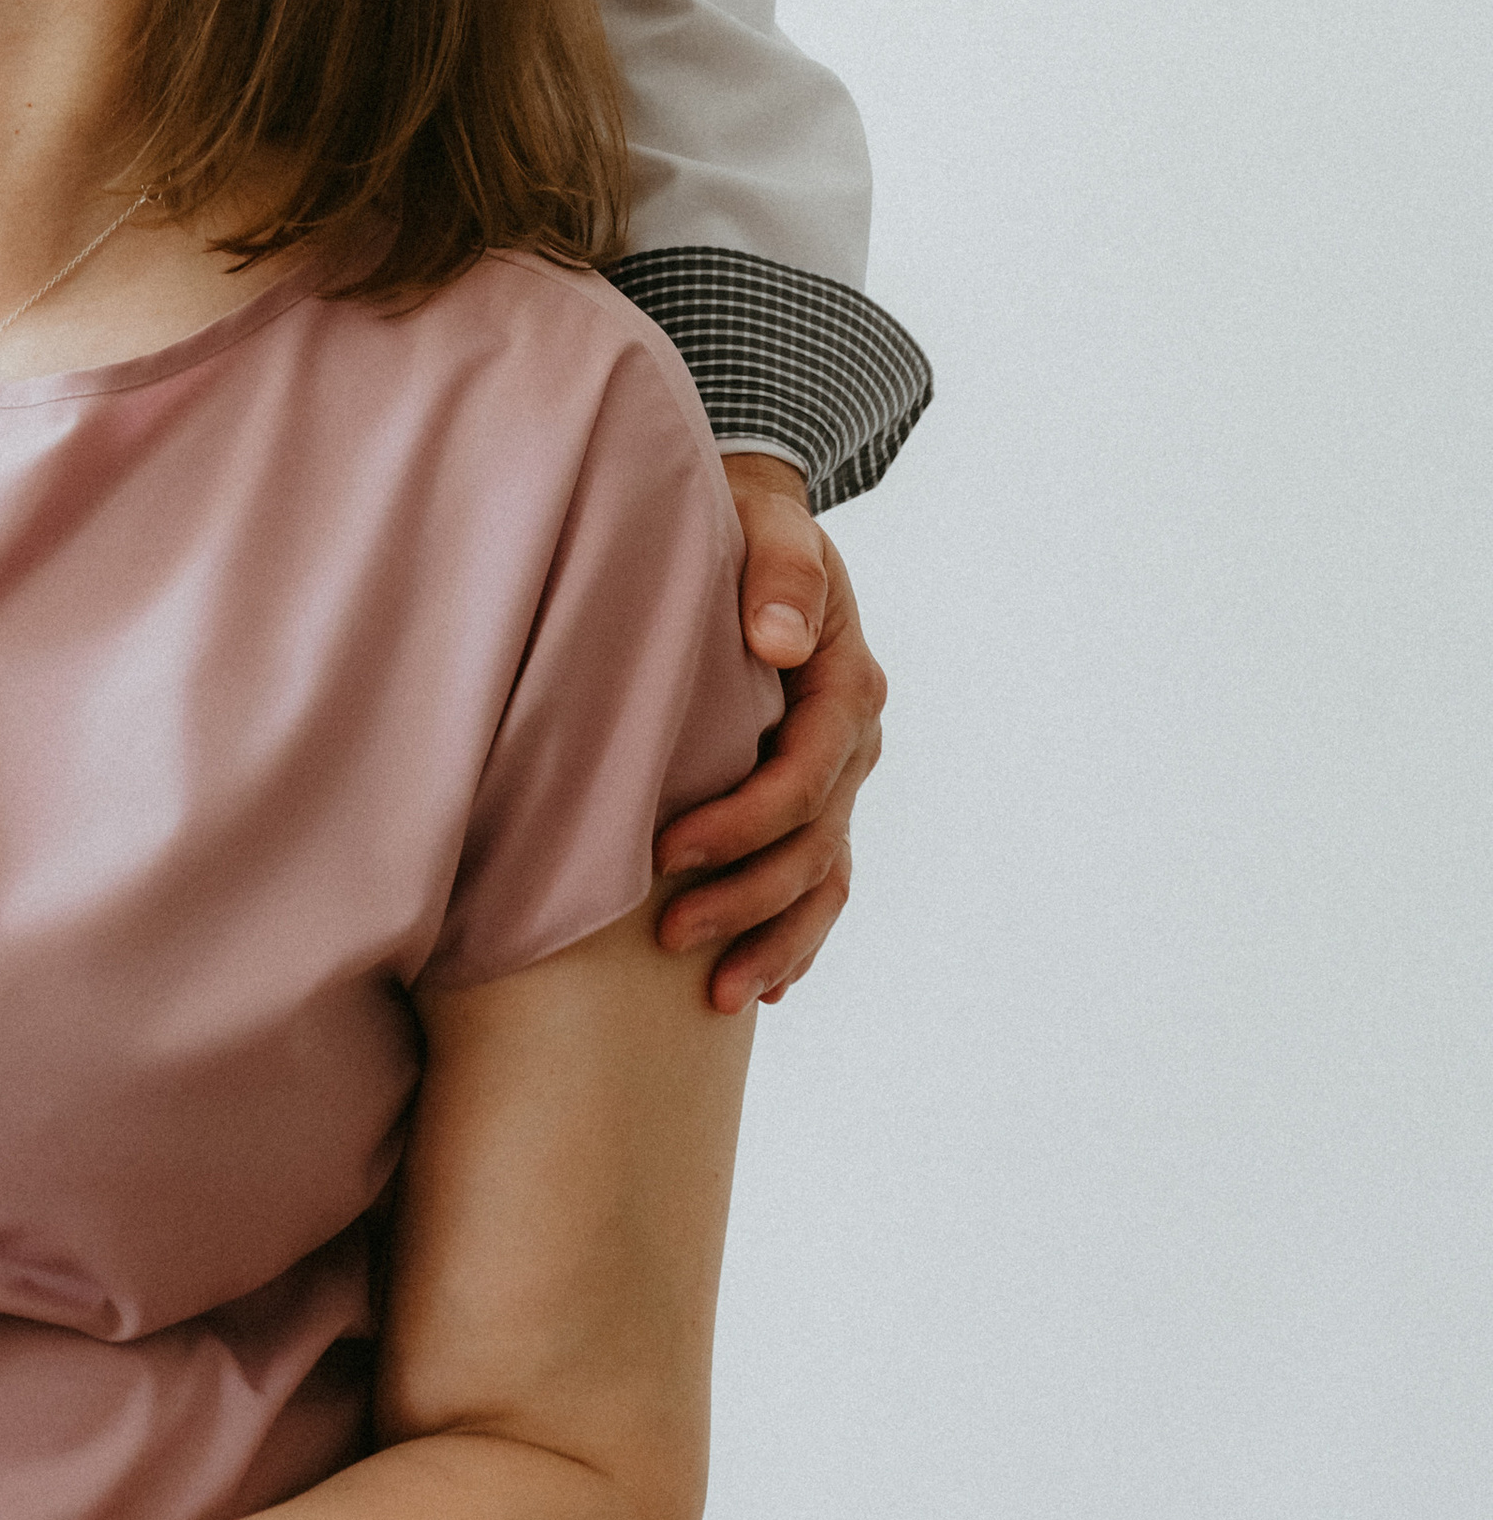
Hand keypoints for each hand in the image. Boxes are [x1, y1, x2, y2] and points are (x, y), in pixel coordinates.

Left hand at [654, 455, 887, 1012]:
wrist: (752, 529)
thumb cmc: (746, 525)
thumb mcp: (769, 525)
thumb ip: (780, 572)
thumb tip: (779, 639)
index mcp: (845, 682)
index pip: (804, 775)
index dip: (742, 822)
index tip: (667, 851)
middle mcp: (852, 742)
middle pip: (812, 844)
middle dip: (745, 898)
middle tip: (669, 937)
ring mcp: (838, 779)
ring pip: (822, 880)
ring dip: (773, 939)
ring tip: (716, 995)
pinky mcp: (814, 801)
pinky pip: (820, 884)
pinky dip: (795, 939)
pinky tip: (759, 989)